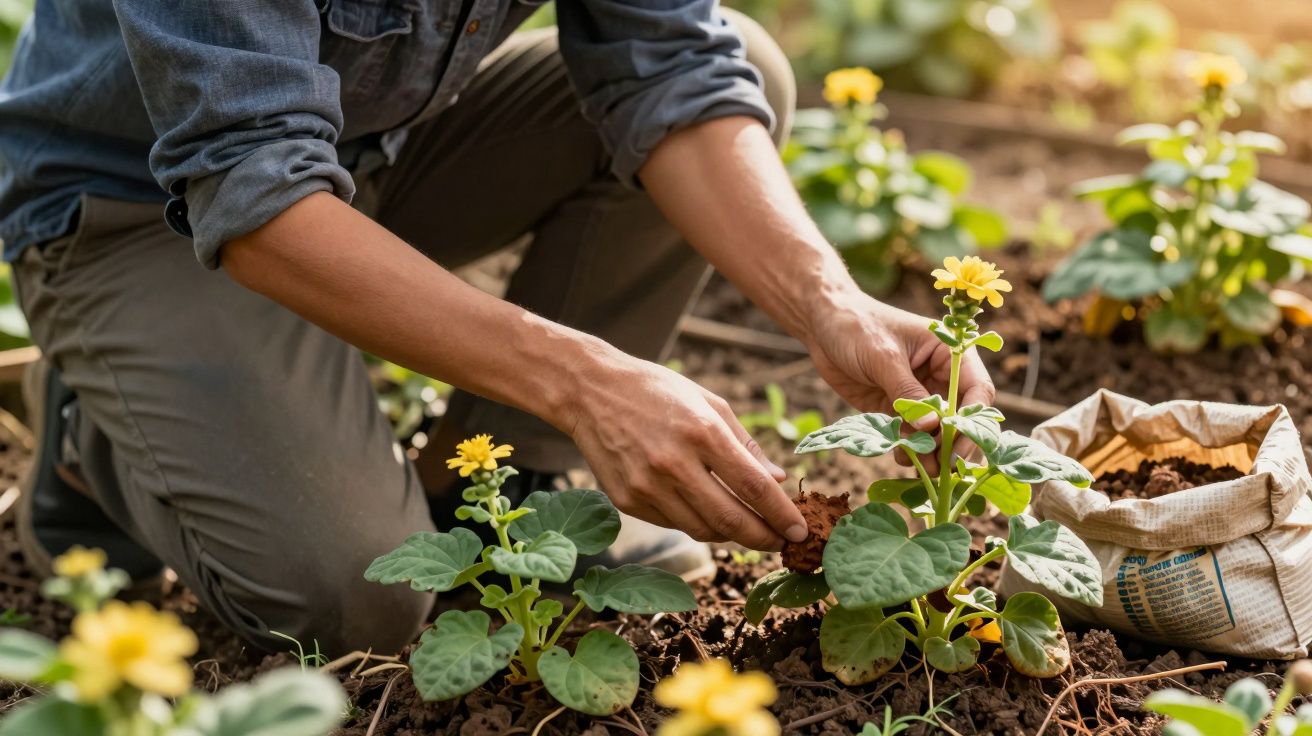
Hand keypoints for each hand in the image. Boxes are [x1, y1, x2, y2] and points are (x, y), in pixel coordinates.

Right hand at [564, 356, 807, 549]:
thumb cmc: (657, 391)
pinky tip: (707, 513)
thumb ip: (746, 444)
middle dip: (764, 538)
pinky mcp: (628, 500)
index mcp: (702, 432)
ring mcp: (648, 485)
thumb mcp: (709, 403)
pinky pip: (674, 524)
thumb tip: (779, 481)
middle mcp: (674, 463)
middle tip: (782, 544)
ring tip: (749, 530)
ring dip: (732, 536)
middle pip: (732, 519)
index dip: (783, 515)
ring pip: (704, 529)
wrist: (591, 392)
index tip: (800, 531)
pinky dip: (697, 524)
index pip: (755, 487)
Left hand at [804, 290, 995, 469]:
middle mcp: (941, 376)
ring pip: (937, 431)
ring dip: (933, 452)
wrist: (822, 323)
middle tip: (944, 469)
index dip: (972, 422)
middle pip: (961, 418)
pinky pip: (911, 434)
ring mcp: (919, 394)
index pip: (977, 391)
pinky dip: (910, 449)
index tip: (958, 448)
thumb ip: (907, 392)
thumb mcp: (883, 357)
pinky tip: (901, 457)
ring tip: (923, 469)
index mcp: (950, 353)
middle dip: (954, 443)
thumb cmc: (857, 326)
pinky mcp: (897, 408)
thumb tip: (932, 427)